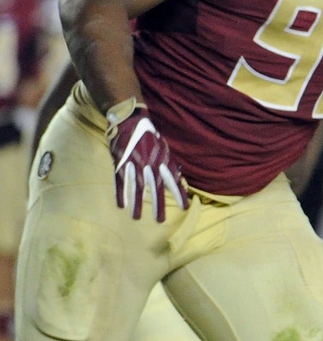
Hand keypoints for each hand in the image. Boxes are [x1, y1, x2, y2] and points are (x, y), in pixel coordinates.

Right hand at [106, 99, 188, 221]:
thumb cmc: (149, 134)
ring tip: (137, 218)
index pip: (173, 179)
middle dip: (158, 204)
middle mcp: (149, 163)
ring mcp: (134, 163)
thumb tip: (178, 177)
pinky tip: (121, 206)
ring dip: (137, 203)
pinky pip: (120, 181)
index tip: (184, 207)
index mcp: (162, 158)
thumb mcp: (163, 147)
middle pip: (155, 187)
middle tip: (160, 221)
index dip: (179, 193)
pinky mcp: (119, 162)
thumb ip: (168, 162)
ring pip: (136, 187)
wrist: (129, 119)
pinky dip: (120, 193)